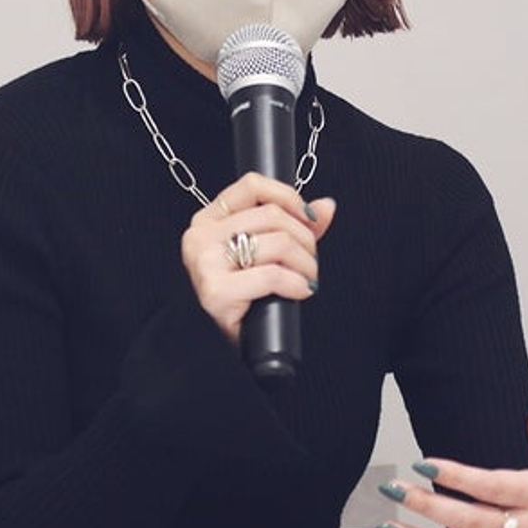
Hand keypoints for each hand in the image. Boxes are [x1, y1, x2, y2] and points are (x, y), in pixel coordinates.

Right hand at [180, 172, 335, 341]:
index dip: (289, 197)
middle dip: (305, 239)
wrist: (232, 342)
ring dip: (306, 263)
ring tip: (306, 278)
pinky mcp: (215, 291)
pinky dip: (296, 284)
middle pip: (272, 216)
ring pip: (278, 243)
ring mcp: (205, 263)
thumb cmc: (247, 296)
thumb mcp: (267, 253)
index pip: (252, 185)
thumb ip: (295, 226)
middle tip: (310, 260)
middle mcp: (201, 236)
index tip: (308, 218)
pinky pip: (272, 275)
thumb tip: (326, 206)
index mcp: (209, 220)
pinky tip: (300, 291)